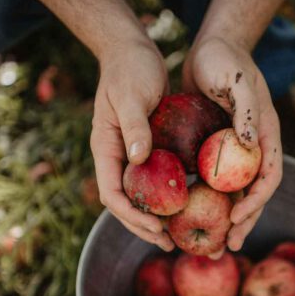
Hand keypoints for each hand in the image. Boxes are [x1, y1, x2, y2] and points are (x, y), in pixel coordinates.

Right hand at [90, 40, 174, 250]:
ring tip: (177, 237)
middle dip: (144, 227)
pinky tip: (189, 206)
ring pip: (141, 196)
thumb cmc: (130, 69)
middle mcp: (116, 157)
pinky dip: (168, 197)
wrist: (132, 50)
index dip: (131, 216)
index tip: (155, 229)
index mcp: (105, 149)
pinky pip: (156, 180)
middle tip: (170, 244)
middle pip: (125, 203)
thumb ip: (134, 126)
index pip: (111, 194)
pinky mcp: (148, 148)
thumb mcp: (131, 95)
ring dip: (156, 218)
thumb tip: (138, 159)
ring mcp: (131, 154)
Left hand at [182, 37, 282, 253]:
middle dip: (241, 223)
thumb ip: (246, 113)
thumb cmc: (225, 60)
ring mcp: (234, 150)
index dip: (256, 202)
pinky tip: (189, 216)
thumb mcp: (237, 83)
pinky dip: (205, 199)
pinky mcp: (214, 148)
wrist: (210, 45)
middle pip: (252, 194)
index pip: (268, 178)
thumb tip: (250, 145)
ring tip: (211, 245)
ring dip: (223, 219)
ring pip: (232, 193)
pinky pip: (211, 180)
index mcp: (266, 136)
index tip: (236, 219)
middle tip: (226, 247)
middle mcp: (253, 148)